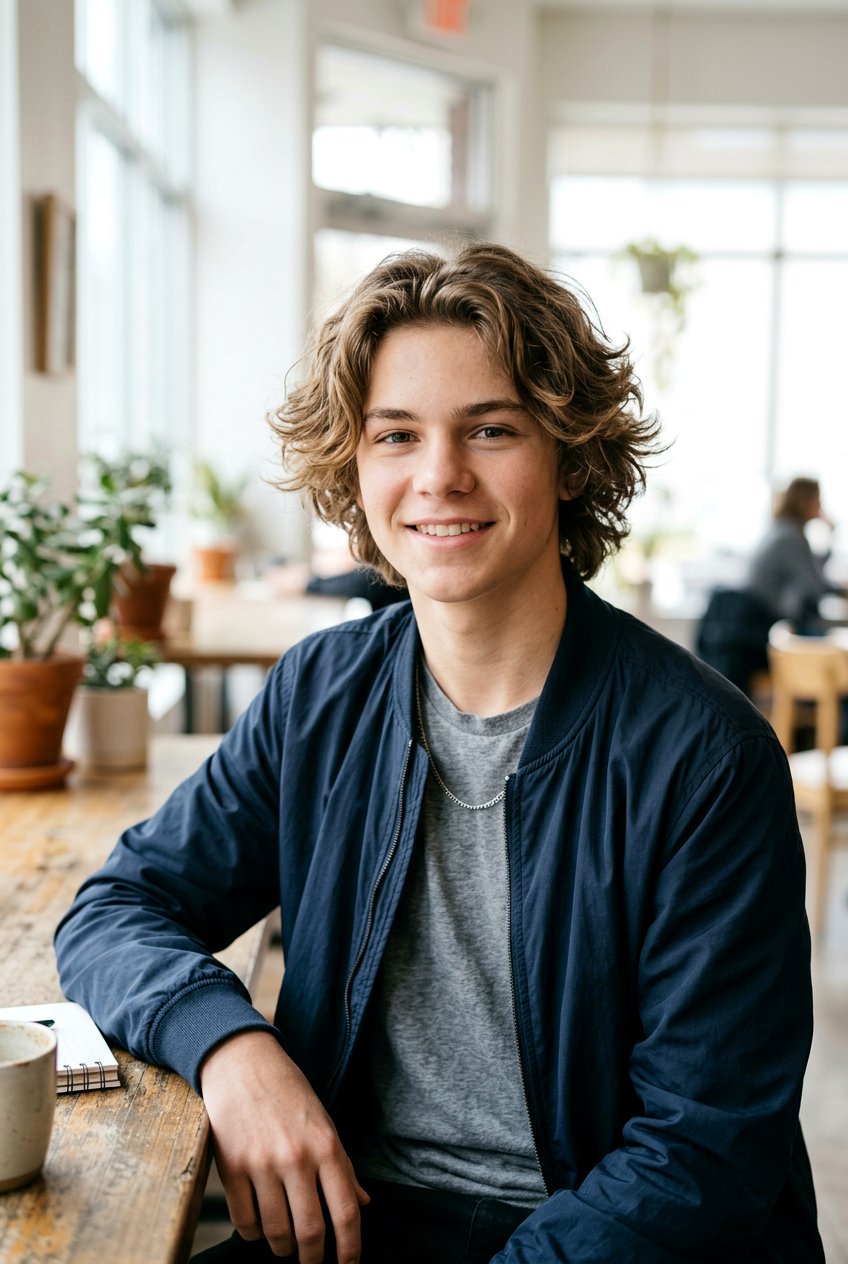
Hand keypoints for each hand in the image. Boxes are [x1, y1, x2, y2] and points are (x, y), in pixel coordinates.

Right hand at [199, 1031, 368, 1261]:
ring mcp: (262, 1163)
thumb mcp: (323, 1122)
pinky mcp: (231, 1167)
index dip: (350, 1250)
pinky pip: (244, 1220)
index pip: (346, 1212)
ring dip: (283, 1249)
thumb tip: (362, 1203)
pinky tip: (259, 1228)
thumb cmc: (288, 1091)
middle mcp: (296, 1157)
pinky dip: (252, 1234)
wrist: (242, 1061)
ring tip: (286, 1246)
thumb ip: (342, 1166)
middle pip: (311, 1232)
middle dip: (313, 1259)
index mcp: (326, 1146)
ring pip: (276, 1233)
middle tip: (312, 1262)